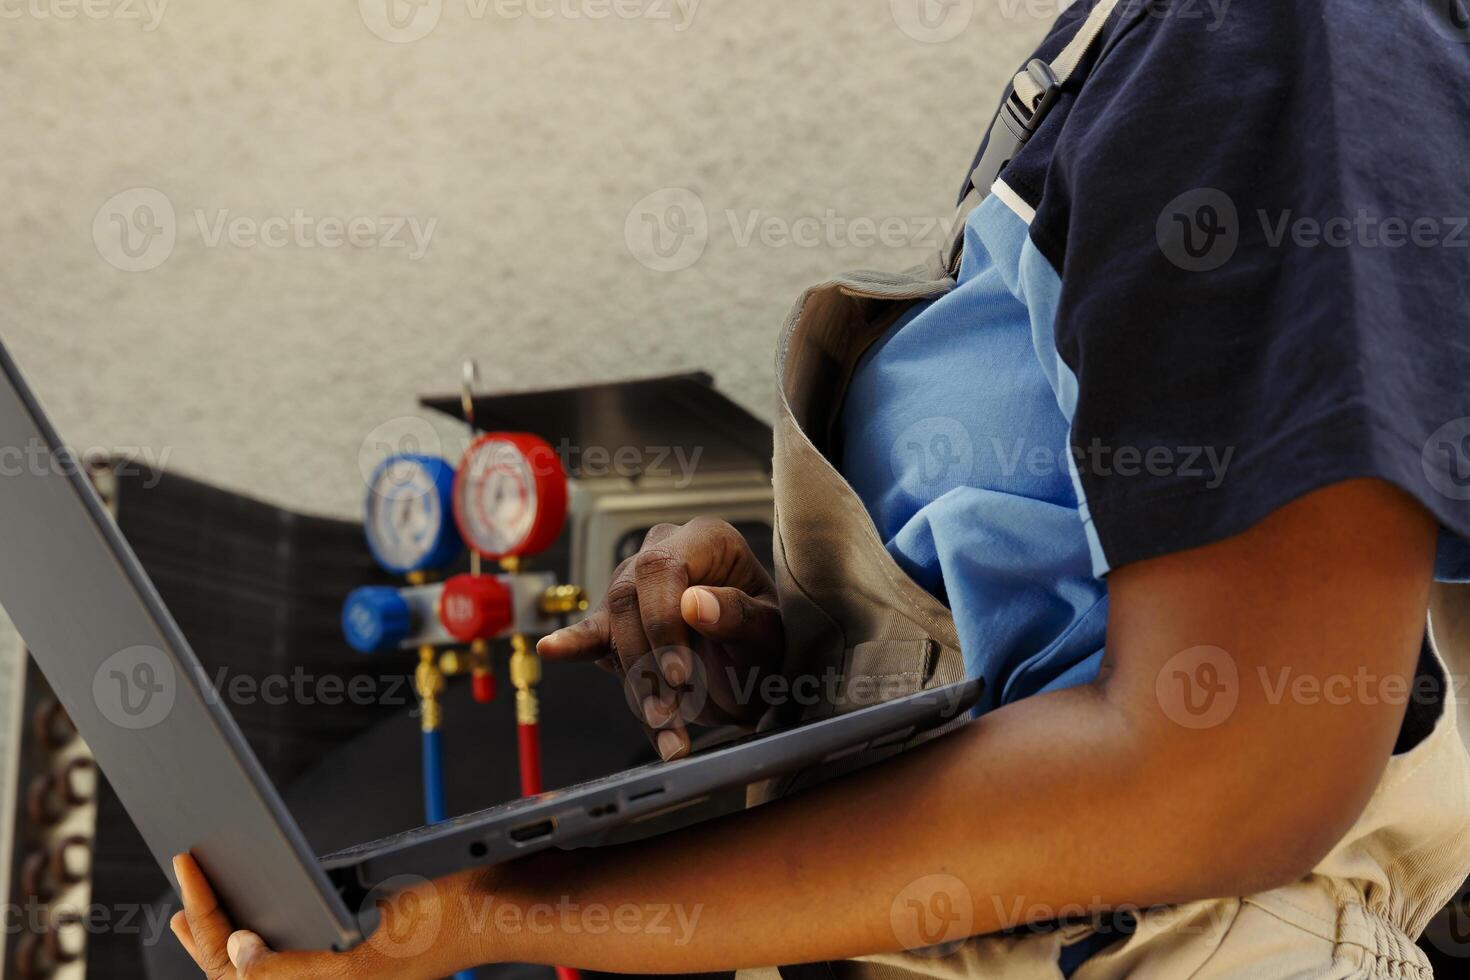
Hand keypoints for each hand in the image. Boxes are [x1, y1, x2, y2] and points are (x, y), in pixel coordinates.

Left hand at [168, 854, 479, 978]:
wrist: (503, 903)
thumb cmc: (449, 922)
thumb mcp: (362, 959)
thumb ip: (292, 971)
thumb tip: (236, 955)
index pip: (238, 968)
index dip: (204, 919)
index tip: (188, 868)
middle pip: (242, 968)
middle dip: (203, 933)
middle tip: (181, 889)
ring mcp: (341, 963)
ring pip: (265, 960)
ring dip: (224, 939)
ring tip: (194, 914)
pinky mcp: (357, 946)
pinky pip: (293, 947)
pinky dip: (262, 934)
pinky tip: (254, 917)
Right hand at [538, 517, 783, 759]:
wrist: (758, 671)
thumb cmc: (769, 642)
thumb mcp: (770, 632)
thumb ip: (739, 615)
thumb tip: (694, 603)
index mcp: (706, 540)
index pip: (662, 568)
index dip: (662, 621)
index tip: (680, 674)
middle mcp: (664, 553)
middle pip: (628, 599)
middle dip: (646, 663)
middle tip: (672, 711)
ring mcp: (635, 586)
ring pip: (613, 630)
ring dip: (636, 686)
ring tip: (665, 730)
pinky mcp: (617, 622)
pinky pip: (595, 637)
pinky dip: (577, 648)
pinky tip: (553, 649)